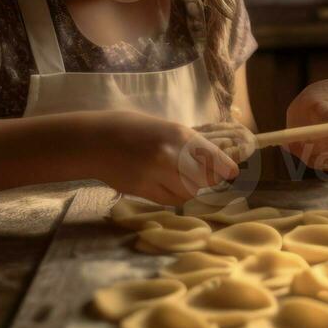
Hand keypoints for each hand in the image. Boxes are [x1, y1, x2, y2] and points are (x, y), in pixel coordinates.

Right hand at [91, 111, 238, 205]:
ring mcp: (156, 175)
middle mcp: (171, 156)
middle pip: (204, 180)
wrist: (95, 140)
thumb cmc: (132, 128)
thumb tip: (216, 159)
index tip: (231, 173)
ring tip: (177, 177)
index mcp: (179, 135)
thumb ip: (189, 143)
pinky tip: (164, 184)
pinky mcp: (143, 190)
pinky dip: (174, 195)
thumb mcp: (165, 127)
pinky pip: (170, 200)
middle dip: (206, 179)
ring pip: (188, 193)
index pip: (215, 159)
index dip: (225, 169)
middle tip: (202, 175)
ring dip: (189, 188)